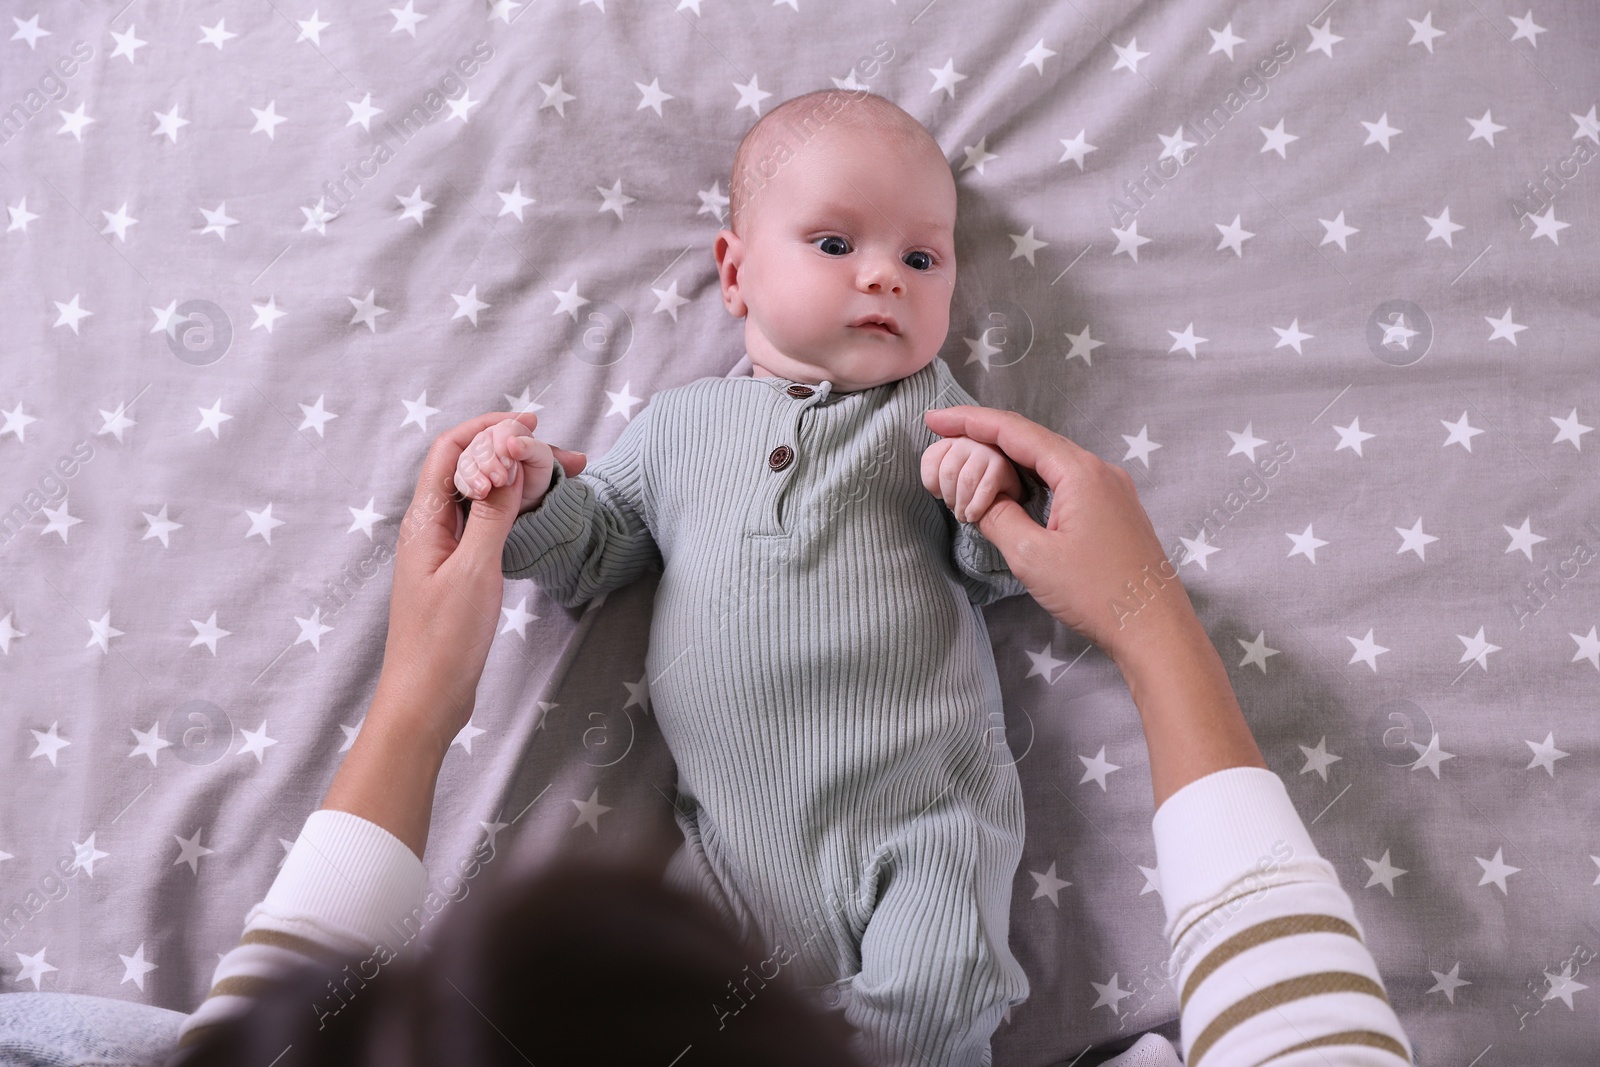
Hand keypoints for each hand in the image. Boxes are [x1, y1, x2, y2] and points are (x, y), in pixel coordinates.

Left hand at [380, 411, 586, 750]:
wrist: (425, 701)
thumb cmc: (442, 643)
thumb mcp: (473, 572)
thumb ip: (491, 514)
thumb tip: (508, 461)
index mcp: (422, 522)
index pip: (450, 451)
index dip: (487, 428)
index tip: (530, 424)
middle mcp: (429, 529)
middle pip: (468, 469)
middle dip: (511, 452)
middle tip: (566, 457)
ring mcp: (443, 551)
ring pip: (480, 497)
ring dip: (517, 480)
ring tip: (562, 479)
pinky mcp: (458, 572)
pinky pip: (485, 524)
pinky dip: (513, 509)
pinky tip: (538, 513)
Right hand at [923, 406, 1185, 660]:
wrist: (1155, 629)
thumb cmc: (1096, 593)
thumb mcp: (1032, 557)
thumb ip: (998, 518)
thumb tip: (981, 500)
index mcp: (1079, 471)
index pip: (1014, 432)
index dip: (970, 421)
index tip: (934, 418)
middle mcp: (1099, 470)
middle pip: (1033, 439)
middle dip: (986, 434)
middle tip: (944, 433)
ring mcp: (1112, 489)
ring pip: (1051, 460)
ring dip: (1010, 457)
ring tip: (971, 457)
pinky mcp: (1115, 510)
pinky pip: (1067, 479)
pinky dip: (1034, 476)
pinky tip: (1015, 485)